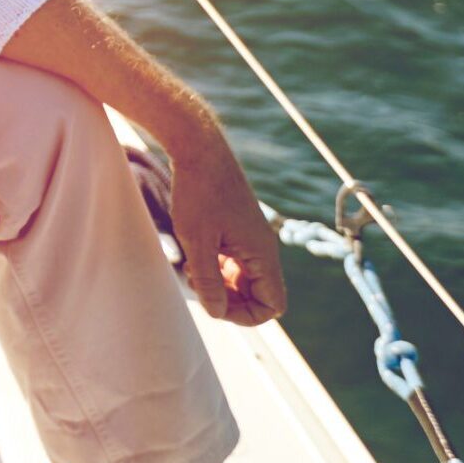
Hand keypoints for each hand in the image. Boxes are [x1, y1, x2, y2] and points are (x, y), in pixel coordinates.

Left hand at [167, 125, 286, 325]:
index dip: (245, 314)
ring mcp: (249, 237)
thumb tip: (216, 312)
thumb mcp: (196, 240)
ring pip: (242, 277)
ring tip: (190, 268)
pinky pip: (233, 260)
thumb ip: (207, 280)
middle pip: (257, 294)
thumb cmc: (198, 191)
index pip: (272, 305)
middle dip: (228, 298)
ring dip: (219, 282)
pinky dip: (215, 265)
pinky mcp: (235, 227)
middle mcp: (262, 247)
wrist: (198, 148)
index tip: (214, 303)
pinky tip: (191, 255)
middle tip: (197, 284)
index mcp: (262, 253)